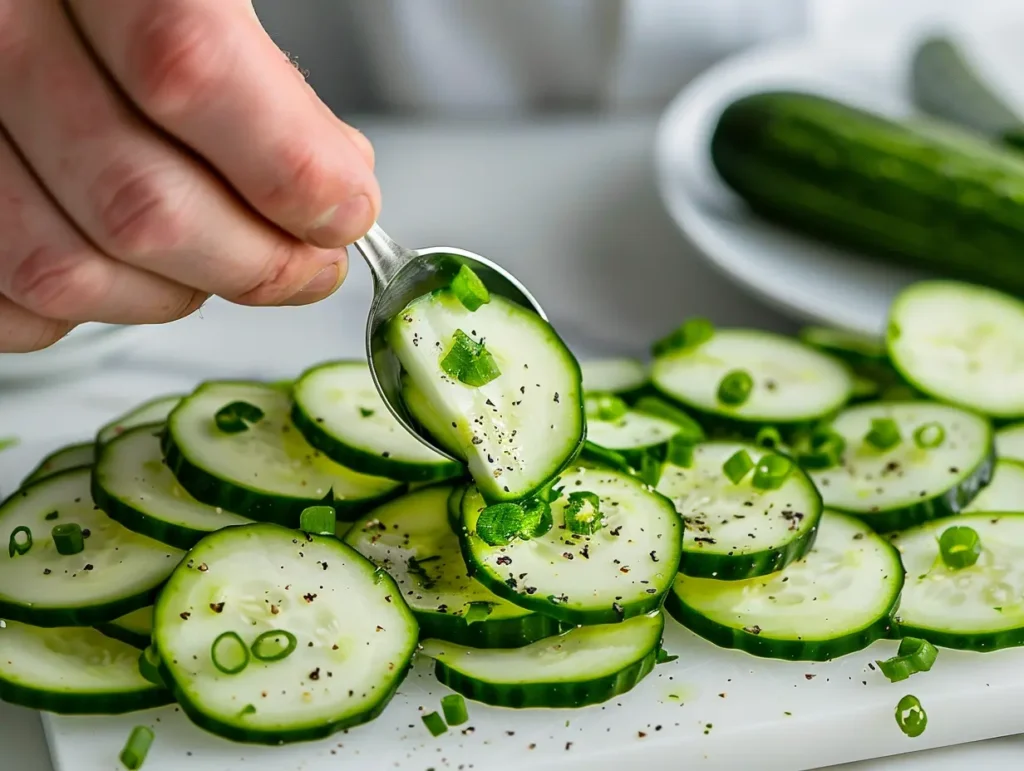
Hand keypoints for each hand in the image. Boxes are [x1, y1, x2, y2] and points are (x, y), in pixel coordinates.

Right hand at [0, 0, 379, 352]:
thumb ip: (261, 74)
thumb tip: (336, 186)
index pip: (186, 67)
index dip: (287, 165)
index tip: (342, 209)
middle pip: (137, 203)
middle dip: (256, 261)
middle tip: (306, 259)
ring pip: (65, 270)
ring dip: (177, 292)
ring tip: (223, 257)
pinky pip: (11, 300)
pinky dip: (96, 307)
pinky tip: (136, 263)